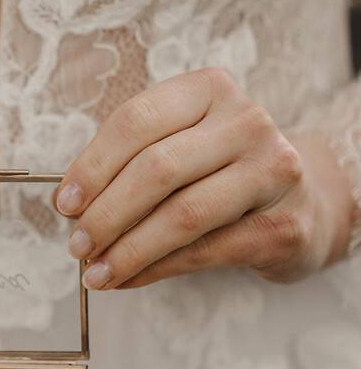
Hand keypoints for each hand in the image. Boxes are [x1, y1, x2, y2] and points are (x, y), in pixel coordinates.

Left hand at [54, 67, 355, 288]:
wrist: (304, 202)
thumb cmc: (221, 172)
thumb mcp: (182, 145)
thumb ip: (132, 162)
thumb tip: (72, 206)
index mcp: (209, 89)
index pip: (136, 122)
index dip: (92, 166)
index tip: (64, 205)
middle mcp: (247, 121)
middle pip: (157, 169)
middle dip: (106, 215)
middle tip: (76, 246)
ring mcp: (272, 171)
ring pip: (182, 215)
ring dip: (128, 250)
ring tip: (95, 273)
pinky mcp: (283, 224)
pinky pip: (206, 251)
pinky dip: (157, 269)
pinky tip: (128, 279)